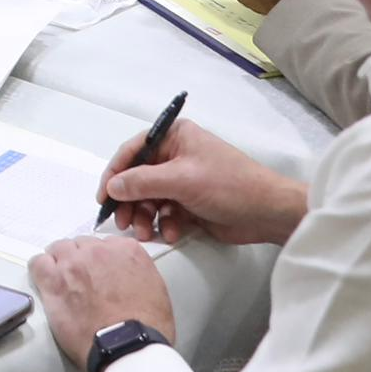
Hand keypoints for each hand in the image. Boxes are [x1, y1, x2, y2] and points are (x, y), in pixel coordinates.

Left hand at [28, 233, 172, 366]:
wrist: (128, 346)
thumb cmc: (147, 327)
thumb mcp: (156, 290)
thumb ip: (138, 273)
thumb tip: (127, 276)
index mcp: (127, 250)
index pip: (106, 244)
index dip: (102, 260)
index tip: (100, 273)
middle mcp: (98, 251)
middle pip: (81, 245)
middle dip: (81, 260)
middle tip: (82, 281)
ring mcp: (74, 264)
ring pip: (59, 249)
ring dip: (60, 262)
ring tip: (63, 282)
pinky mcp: (55, 283)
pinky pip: (38, 264)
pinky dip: (40, 270)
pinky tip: (45, 282)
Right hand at [97, 116, 307, 248]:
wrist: (266, 213)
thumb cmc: (227, 185)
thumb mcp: (181, 180)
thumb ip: (142, 182)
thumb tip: (112, 187)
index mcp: (175, 137)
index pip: (133, 151)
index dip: (115, 174)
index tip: (103, 198)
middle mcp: (177, 155)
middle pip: (139, 178)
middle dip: (131, 202)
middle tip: (124, 224)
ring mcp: (184, 180)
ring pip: (150, 199)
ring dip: (146, 217)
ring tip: (147, 234)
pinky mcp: (191, 203)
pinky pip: (166, 213)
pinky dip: (165, 224)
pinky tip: (173, 233)